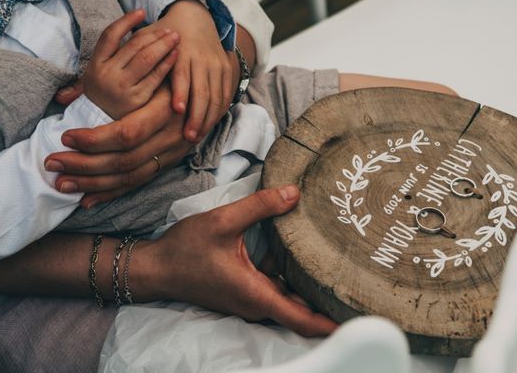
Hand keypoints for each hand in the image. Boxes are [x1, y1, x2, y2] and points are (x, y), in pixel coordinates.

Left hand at [46, 83, 192, 206]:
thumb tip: (63, 97)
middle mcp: (171, 136)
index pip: (128, 133)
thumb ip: (109, 82)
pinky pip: (137, 184)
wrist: (202, 88)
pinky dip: (111, 193)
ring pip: (130, 177)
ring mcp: (171, 154)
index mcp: (165, 110)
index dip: (96, 139)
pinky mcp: (167, 164)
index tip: (66, 137)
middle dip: (84, 165)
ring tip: (61, 184)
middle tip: (52, 163)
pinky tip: (87, 199)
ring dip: (93, 183)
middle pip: (125, 161)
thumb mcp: (146, 70)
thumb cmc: (168, 72)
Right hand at [83, 9, 179, 118]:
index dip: (126, 21)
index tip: (141, 12)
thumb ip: (111, 52)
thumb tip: (131, 24)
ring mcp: (122, 87)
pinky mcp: (137, 99)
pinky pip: (156, 76)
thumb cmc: (104, 92)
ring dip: (163, 45)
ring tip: (175, 38)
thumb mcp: (98, 71)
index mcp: (95, 64)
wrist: (100, 124)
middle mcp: (107, 74)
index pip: (110, 35)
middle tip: (169, 28)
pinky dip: (167, 63)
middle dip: (154, 35)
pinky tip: (175, 55)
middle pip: (134, 46)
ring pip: (146, 58)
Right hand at [136, 185, 337, 336]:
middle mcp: (256, 303)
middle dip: (329, 305)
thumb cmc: (185, 249)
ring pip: (289, 301)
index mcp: (255, 294)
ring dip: (311, 292)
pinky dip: (292, 281)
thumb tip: (295, 193)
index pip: (302, 319)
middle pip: (301, 313)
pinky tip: (303, 259)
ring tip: (338, 272)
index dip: (331, 323)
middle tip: (357, 289)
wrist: (156, 268)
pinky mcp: (244, 292)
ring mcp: (249, 300)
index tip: (359, 322)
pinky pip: (276, 291)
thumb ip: (261, 206)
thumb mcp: (224, 220)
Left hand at [150, 0, 237, 142]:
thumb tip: (125, 79)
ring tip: (197, 136)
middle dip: (196, 116)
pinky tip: (209, 125)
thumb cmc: (164, 32)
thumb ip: (138, 54)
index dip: (181, 93)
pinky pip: (226, 93)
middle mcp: (201, 58)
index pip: (182, 75)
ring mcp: (216, 64)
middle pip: (202, 91)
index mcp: (181, 51)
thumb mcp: (149, 37)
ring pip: (216, 96)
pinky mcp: (225, 69)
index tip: (177, 111)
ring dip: (208, 119)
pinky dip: (219, 111)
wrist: (195, 17)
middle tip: (188, 137)